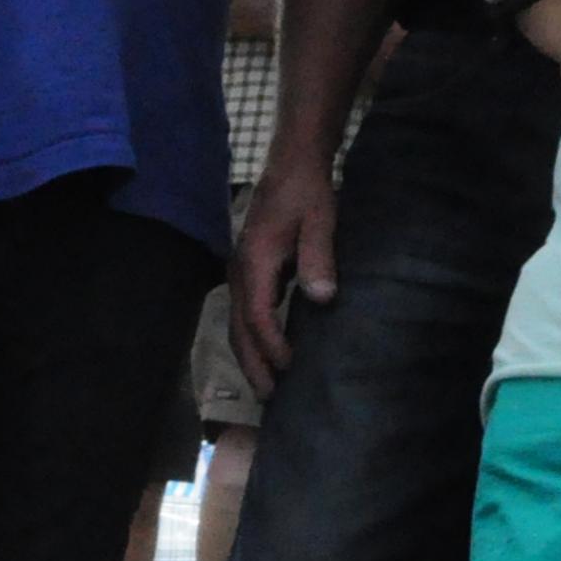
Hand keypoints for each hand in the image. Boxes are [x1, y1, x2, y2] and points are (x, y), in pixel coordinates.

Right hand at [230, 152, 335, 391]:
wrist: (291, 164)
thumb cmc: (308, 191)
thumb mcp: (321, 219)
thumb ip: (319, 258)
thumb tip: (323, 298)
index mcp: (255, 262)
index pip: (257, 315)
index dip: (271, 344)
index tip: (290, 367)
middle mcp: (239, 272)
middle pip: (239, 329)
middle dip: (253, 364)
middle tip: (269, 396)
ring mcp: (239, 273)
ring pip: (237, 325)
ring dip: (250, 356)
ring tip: (266, 383)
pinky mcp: (247, 273)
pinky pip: (245, 314)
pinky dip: (253, 338)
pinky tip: (268, 351)